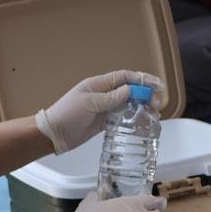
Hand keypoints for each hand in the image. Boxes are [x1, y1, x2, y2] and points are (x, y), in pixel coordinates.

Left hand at [36, 70, 163, 153]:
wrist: (53, 134)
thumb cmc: (67, 114)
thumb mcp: (89, 103)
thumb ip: (110, 98)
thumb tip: (129, 90)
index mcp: (98, 85)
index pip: (124, 77)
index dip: (141, 79)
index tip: (155, 84)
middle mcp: (103, 94)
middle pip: (129, 90)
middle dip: (145, 95)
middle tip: (157, 103)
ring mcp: (104, 108)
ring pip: (128, 104)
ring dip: (141, 107)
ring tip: (154, 114)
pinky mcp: (103, 122)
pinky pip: (122, 118)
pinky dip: (133, 119)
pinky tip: (142, 122)